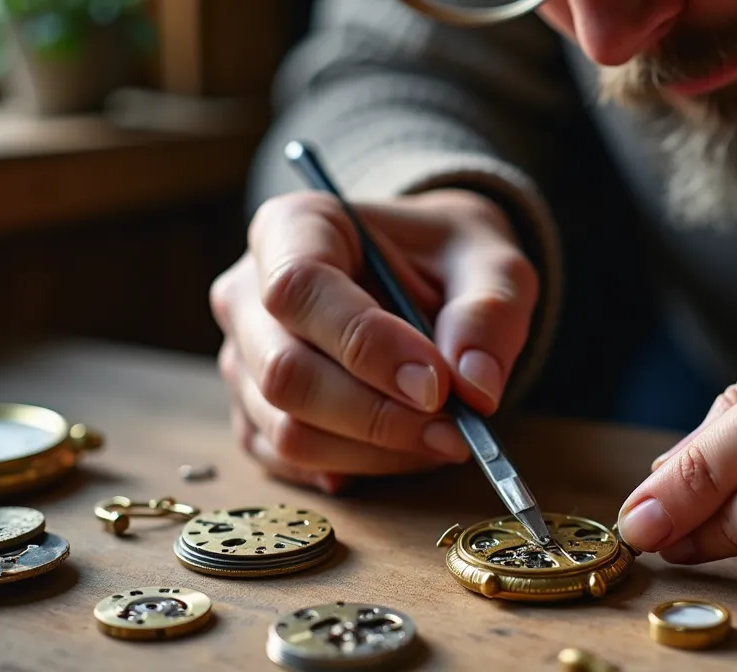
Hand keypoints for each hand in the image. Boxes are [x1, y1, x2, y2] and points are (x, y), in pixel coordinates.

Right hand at [209, 188, 537, 491]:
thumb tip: (476, 388)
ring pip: (287, 429)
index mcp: (293, 227)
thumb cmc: (451, 260)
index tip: (437, 383)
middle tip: (457, 430)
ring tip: (445, 436)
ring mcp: (243, 359)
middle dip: (378, 415)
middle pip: (285, 372)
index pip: (300, 287)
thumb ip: (489, 313)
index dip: (367, 345)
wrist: (430, 279)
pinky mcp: (252, 414)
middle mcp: (248, 293)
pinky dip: (356, 468)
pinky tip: (406, 448)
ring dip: (375, 450)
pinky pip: (289, 462)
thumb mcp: (492, 264)